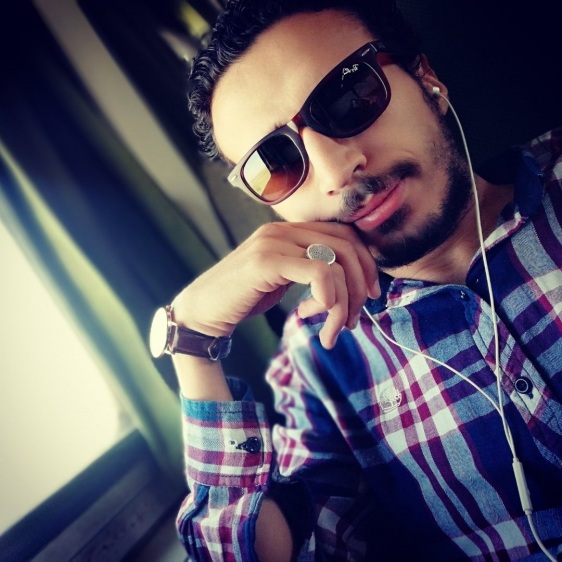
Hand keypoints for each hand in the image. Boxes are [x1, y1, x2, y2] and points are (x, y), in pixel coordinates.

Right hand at [172, 222, 379, 348]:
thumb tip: (344, 285)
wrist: (202, 310)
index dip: (366, 264)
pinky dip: (328, 301)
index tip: (371, 294)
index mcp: (289, 230)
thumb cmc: (243, 297)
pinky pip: (319, 273)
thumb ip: (309, 271)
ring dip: (344, 303)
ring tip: (333, 330)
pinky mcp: (267, 261)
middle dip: (361, 286)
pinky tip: (312, 319)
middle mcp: (283, 229)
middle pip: (347, 246)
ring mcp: (274, 242)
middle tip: (356, 318)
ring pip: (336, 264)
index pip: (345, 235)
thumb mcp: (283, 279)